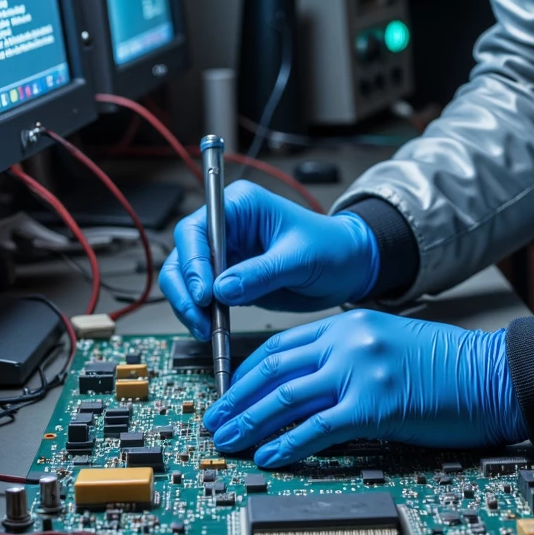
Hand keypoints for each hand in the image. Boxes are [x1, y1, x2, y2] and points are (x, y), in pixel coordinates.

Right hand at [158, 181, 380, 338]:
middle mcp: (228, 227)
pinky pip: (202, 297)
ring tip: (206, 328)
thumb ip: (261, 273)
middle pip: (184, 253)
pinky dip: (201, 314)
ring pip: (186, 277)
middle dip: (185, 288)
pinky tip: (211, 328)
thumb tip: (222, 289)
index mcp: (241, 205)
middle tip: (199, 317)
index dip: (193, 259)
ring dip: (188, 305)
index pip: (199, 227)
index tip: (203, 291)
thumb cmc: (332, 248)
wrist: (349, 267)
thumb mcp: (300, 258)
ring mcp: (227, 253)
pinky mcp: (230, 278)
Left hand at [203, 309, 528, 465]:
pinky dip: (287, 444)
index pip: (280, 346)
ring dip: (250, 423)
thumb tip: (305, 393)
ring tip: (228, 443)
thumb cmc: (448, 367)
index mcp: (349, 323)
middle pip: (273, 370)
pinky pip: (318, 427)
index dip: (246, 375)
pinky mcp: (376, 405)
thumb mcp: (388, 345)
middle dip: (236, 400)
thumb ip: (347, 358)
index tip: (227, 396)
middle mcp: (349, 340)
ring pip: (286, 398)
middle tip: (213, 422)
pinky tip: (269, 456)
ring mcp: (361, 370)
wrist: (492, 374)